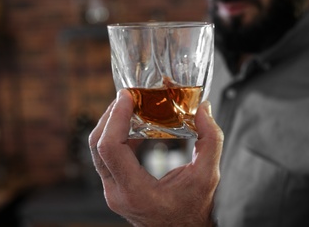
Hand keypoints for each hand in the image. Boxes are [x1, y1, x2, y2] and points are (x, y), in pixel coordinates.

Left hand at [89, 89, 223, 226]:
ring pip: (98, 150)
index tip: (126, 97)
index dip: (116, 118)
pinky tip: (134, 125)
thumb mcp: (208, 176)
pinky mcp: (115, 187)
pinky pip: (107, 156)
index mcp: (136, 191)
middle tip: (126, 96)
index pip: (110, 148)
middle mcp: (116, 193)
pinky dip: (117, 136)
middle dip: (110, 116)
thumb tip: (204, 110)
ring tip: (129, 106)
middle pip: (97, 146)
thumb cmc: (193, 211)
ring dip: (111, 124)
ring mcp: (112, 191)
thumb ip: (210, 141)